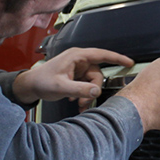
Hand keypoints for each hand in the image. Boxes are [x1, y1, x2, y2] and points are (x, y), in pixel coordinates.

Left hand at [13, 47, 133, 107]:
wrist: (30, 86)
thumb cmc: (42, 81)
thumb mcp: (60, 87)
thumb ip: (79, 89)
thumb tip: (96, 91)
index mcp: (77, 56)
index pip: (101, 54)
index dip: (117, 58)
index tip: (129, 62)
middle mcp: (79, 61)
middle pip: (97, 75)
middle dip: (93, 90)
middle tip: (84, 103)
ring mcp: (78, 69)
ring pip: (93, 82)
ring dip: (87, 94)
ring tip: (77, 104)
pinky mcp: (76, 76)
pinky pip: (87, 86)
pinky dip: (84, 95)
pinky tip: (75, 101)